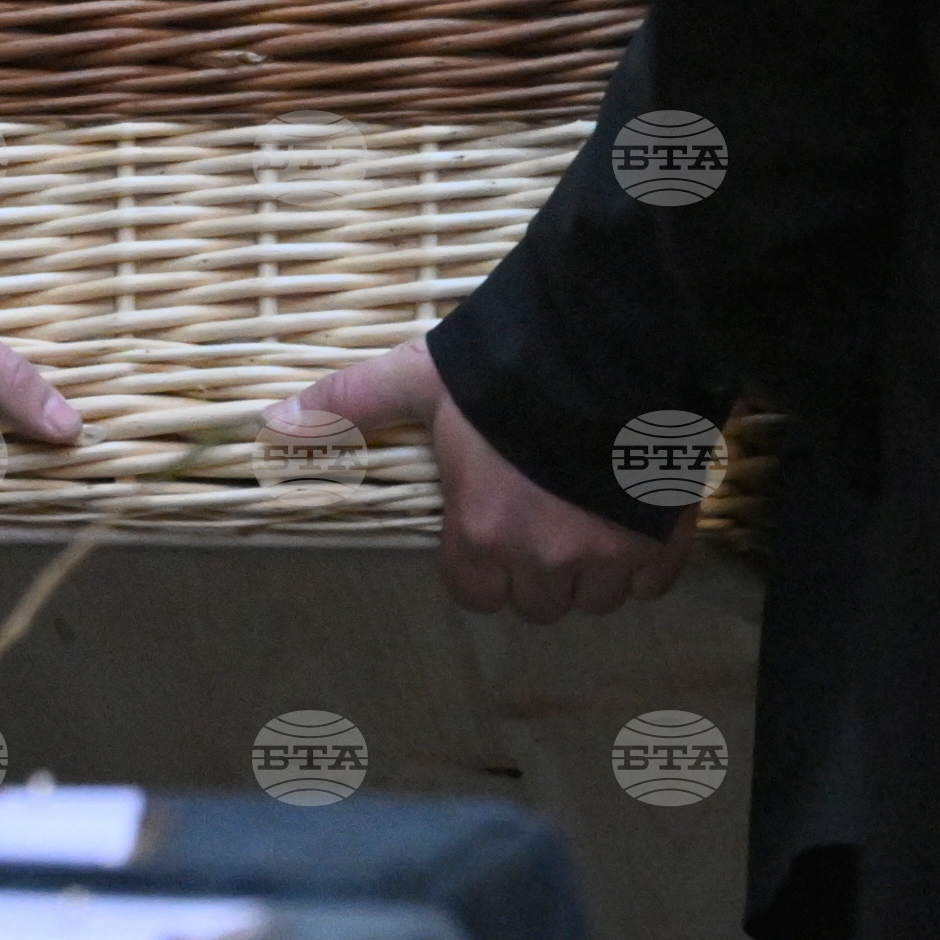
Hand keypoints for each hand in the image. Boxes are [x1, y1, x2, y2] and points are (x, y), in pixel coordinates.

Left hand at [268, 341, 695, 621]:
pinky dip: (644, 560)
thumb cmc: (512, 361)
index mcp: (483, 529)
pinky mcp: (665, 540)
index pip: (474, 592)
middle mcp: (547, 558)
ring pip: (597, 598)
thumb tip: (274, 422)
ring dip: (592, 568)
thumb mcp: (425, 375)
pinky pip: (653, 582)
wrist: (616, 338)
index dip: (478, 562)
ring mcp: (611, 554)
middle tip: (540, 513)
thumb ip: (354, 402)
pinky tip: (633, 513)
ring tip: (587, 511)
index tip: (486, 527)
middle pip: (538, 602)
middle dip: (536, 569)